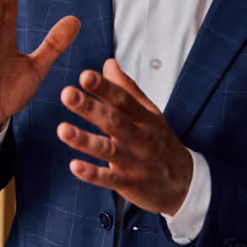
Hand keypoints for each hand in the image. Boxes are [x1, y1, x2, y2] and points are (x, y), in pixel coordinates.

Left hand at [57, 59, 192, 216]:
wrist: (183, 181)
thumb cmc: (160, 142)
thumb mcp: (149, 113)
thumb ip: (127, 89)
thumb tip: (109, 63)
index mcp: (144, 117)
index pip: (122, 98)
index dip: (104, 87)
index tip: (85, 76)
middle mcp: (140, 137)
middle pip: (114, 120)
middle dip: (90, 107)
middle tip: (68, 94)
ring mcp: (134, 161)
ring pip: (108, 149)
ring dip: (85, 140)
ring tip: (62, 129)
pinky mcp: (129, 183)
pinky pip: (109, 178)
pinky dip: (92, 173)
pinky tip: (74, 166)